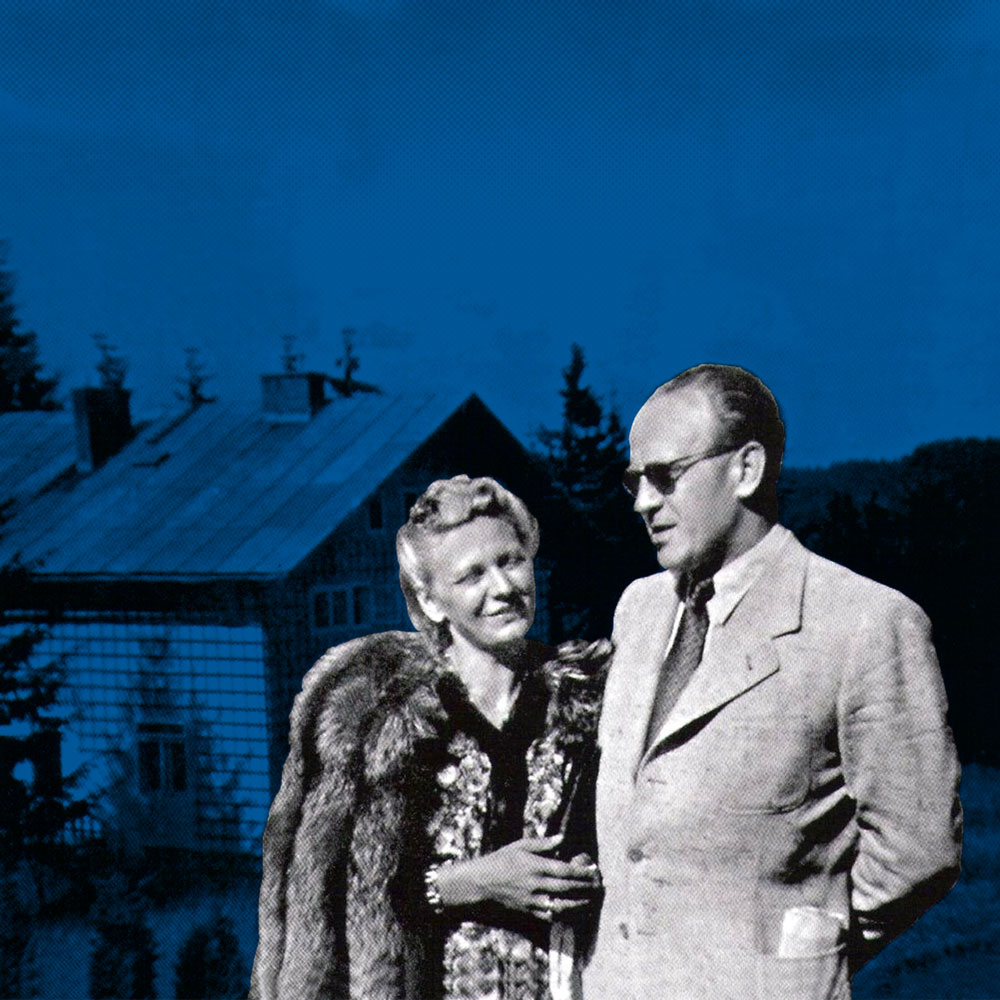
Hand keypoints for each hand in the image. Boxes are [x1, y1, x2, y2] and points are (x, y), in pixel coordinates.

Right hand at [435, 834, 600, 920]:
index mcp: (535, 866)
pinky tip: (570, 910)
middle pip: (566, 887)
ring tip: (589, 900)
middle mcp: (536, 884)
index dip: (581, 871)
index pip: (564, 869)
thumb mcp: (519, 846)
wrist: (480, 883)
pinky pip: (548, 915)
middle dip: (584, 886)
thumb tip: (561, 838)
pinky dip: (561, 913)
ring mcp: (532, 900)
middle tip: (597, 885)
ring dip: (578, 903)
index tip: (592, 869)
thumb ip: (542, 844)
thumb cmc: (500, 860)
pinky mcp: (527, 911)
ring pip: (561, 904)